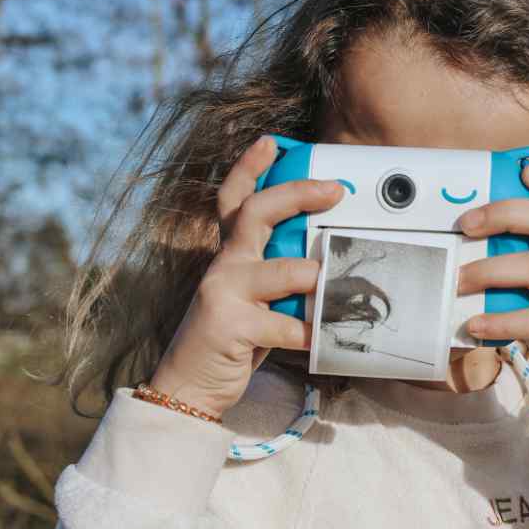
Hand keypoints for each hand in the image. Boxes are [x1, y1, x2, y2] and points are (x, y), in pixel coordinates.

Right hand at [150, 136, 343, 417]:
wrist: (188, 386)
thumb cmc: (230, 342)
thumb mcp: (250, 299)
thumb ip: (275, 275)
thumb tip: (323, 262)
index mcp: (227, 256)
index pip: (234, 199)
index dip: (251, 167)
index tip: (273, 142)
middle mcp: (222, 266)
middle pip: (256, 213)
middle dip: (297, 194)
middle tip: (335, 190)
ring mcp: (223, 294)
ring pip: (281, 271)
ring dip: (316, 278)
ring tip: (340, 287)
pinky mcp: (231, 327)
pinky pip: (285, 326)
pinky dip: (310, 334)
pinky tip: (326, 340)